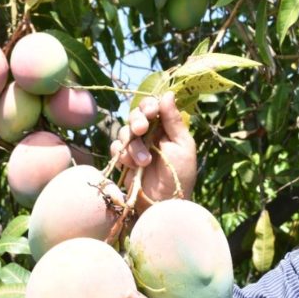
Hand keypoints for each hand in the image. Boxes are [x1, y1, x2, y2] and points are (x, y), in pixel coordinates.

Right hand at [111, 91, 196, 209]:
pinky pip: (116, 147)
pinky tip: (132, 165)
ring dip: (133, 145)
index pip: (153, 107)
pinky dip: (122, 153)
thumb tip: (167, 93)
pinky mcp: (124, 160)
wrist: (164, 204)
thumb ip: (173, 121)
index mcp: (166, 128)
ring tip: (144, 162)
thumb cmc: (180, 176)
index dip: (149, 106)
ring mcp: (136, 147)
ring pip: (125, 132)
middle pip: (135, 116)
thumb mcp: (183, 146)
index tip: (151, 110)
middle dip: (137, 121)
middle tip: (141, 130)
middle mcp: (150, 135)